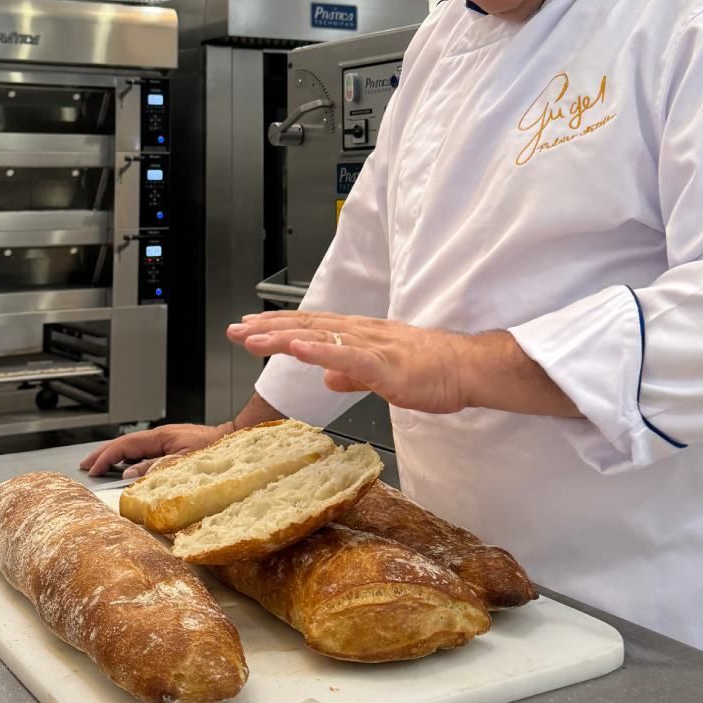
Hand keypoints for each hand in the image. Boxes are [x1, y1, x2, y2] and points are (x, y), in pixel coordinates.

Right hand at [79, 422, 229, 479]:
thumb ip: (154, 468)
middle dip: (103, 454)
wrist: (236, 443)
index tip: (92, 469)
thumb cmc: (216, 453)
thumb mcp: (183, 463)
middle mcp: (162, 437)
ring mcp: (167, 441)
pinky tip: (125, 468)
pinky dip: (129, 459)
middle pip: (124, 443)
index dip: (105, 457)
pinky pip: (144, 452)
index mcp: (161, 437)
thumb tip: (128, 474)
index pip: (124, 445)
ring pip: (133, 448)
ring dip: (115, 457)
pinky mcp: (173, 447)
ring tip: (99, 467)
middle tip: (85, 465)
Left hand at [227, 311, 477, 413]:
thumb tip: (325, 376)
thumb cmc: (434, 371)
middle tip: (233, 330)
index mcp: (361, 336)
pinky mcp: (386, 364)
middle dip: (267, 327)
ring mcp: (372, 346)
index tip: (249, 327)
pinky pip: (347, 356)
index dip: (277, 326)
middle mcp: (361, 333)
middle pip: (306, 326)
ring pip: (319, 337)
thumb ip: (352, 374)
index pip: (311, 327)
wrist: (469, 368)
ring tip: (252, 337)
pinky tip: (297, 348)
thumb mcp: (383, 374)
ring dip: (282, 335)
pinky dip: (319, 350)